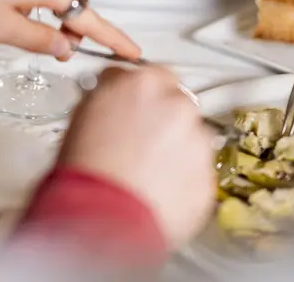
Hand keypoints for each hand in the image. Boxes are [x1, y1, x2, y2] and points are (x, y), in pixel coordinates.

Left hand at [0, 0, 139, 60]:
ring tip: (42, 31)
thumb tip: (67, 47)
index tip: (134, 54)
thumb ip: (40, 40)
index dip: (113, 38)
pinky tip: (17, 6)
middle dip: (83, 19)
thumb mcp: (0, 29)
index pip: (90, 17)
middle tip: (71, 46)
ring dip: (60, 6)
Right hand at [59, 67, 214, 247]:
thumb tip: (114, 93)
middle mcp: (178, 106)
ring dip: (176, 150)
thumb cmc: (85, 171)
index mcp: (145, 83)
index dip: (143, 95)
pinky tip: (157, 190)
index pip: (155, 75)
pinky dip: (183, 178)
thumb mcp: (85, 112)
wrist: (101, 219)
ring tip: (146, 173)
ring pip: (192, 138)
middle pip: (178, 104)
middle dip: (163, 121)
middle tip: (140, 143)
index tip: (138, 107)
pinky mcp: (208, 176)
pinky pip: (198, 171)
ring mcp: (198, 141)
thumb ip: (110, 94)